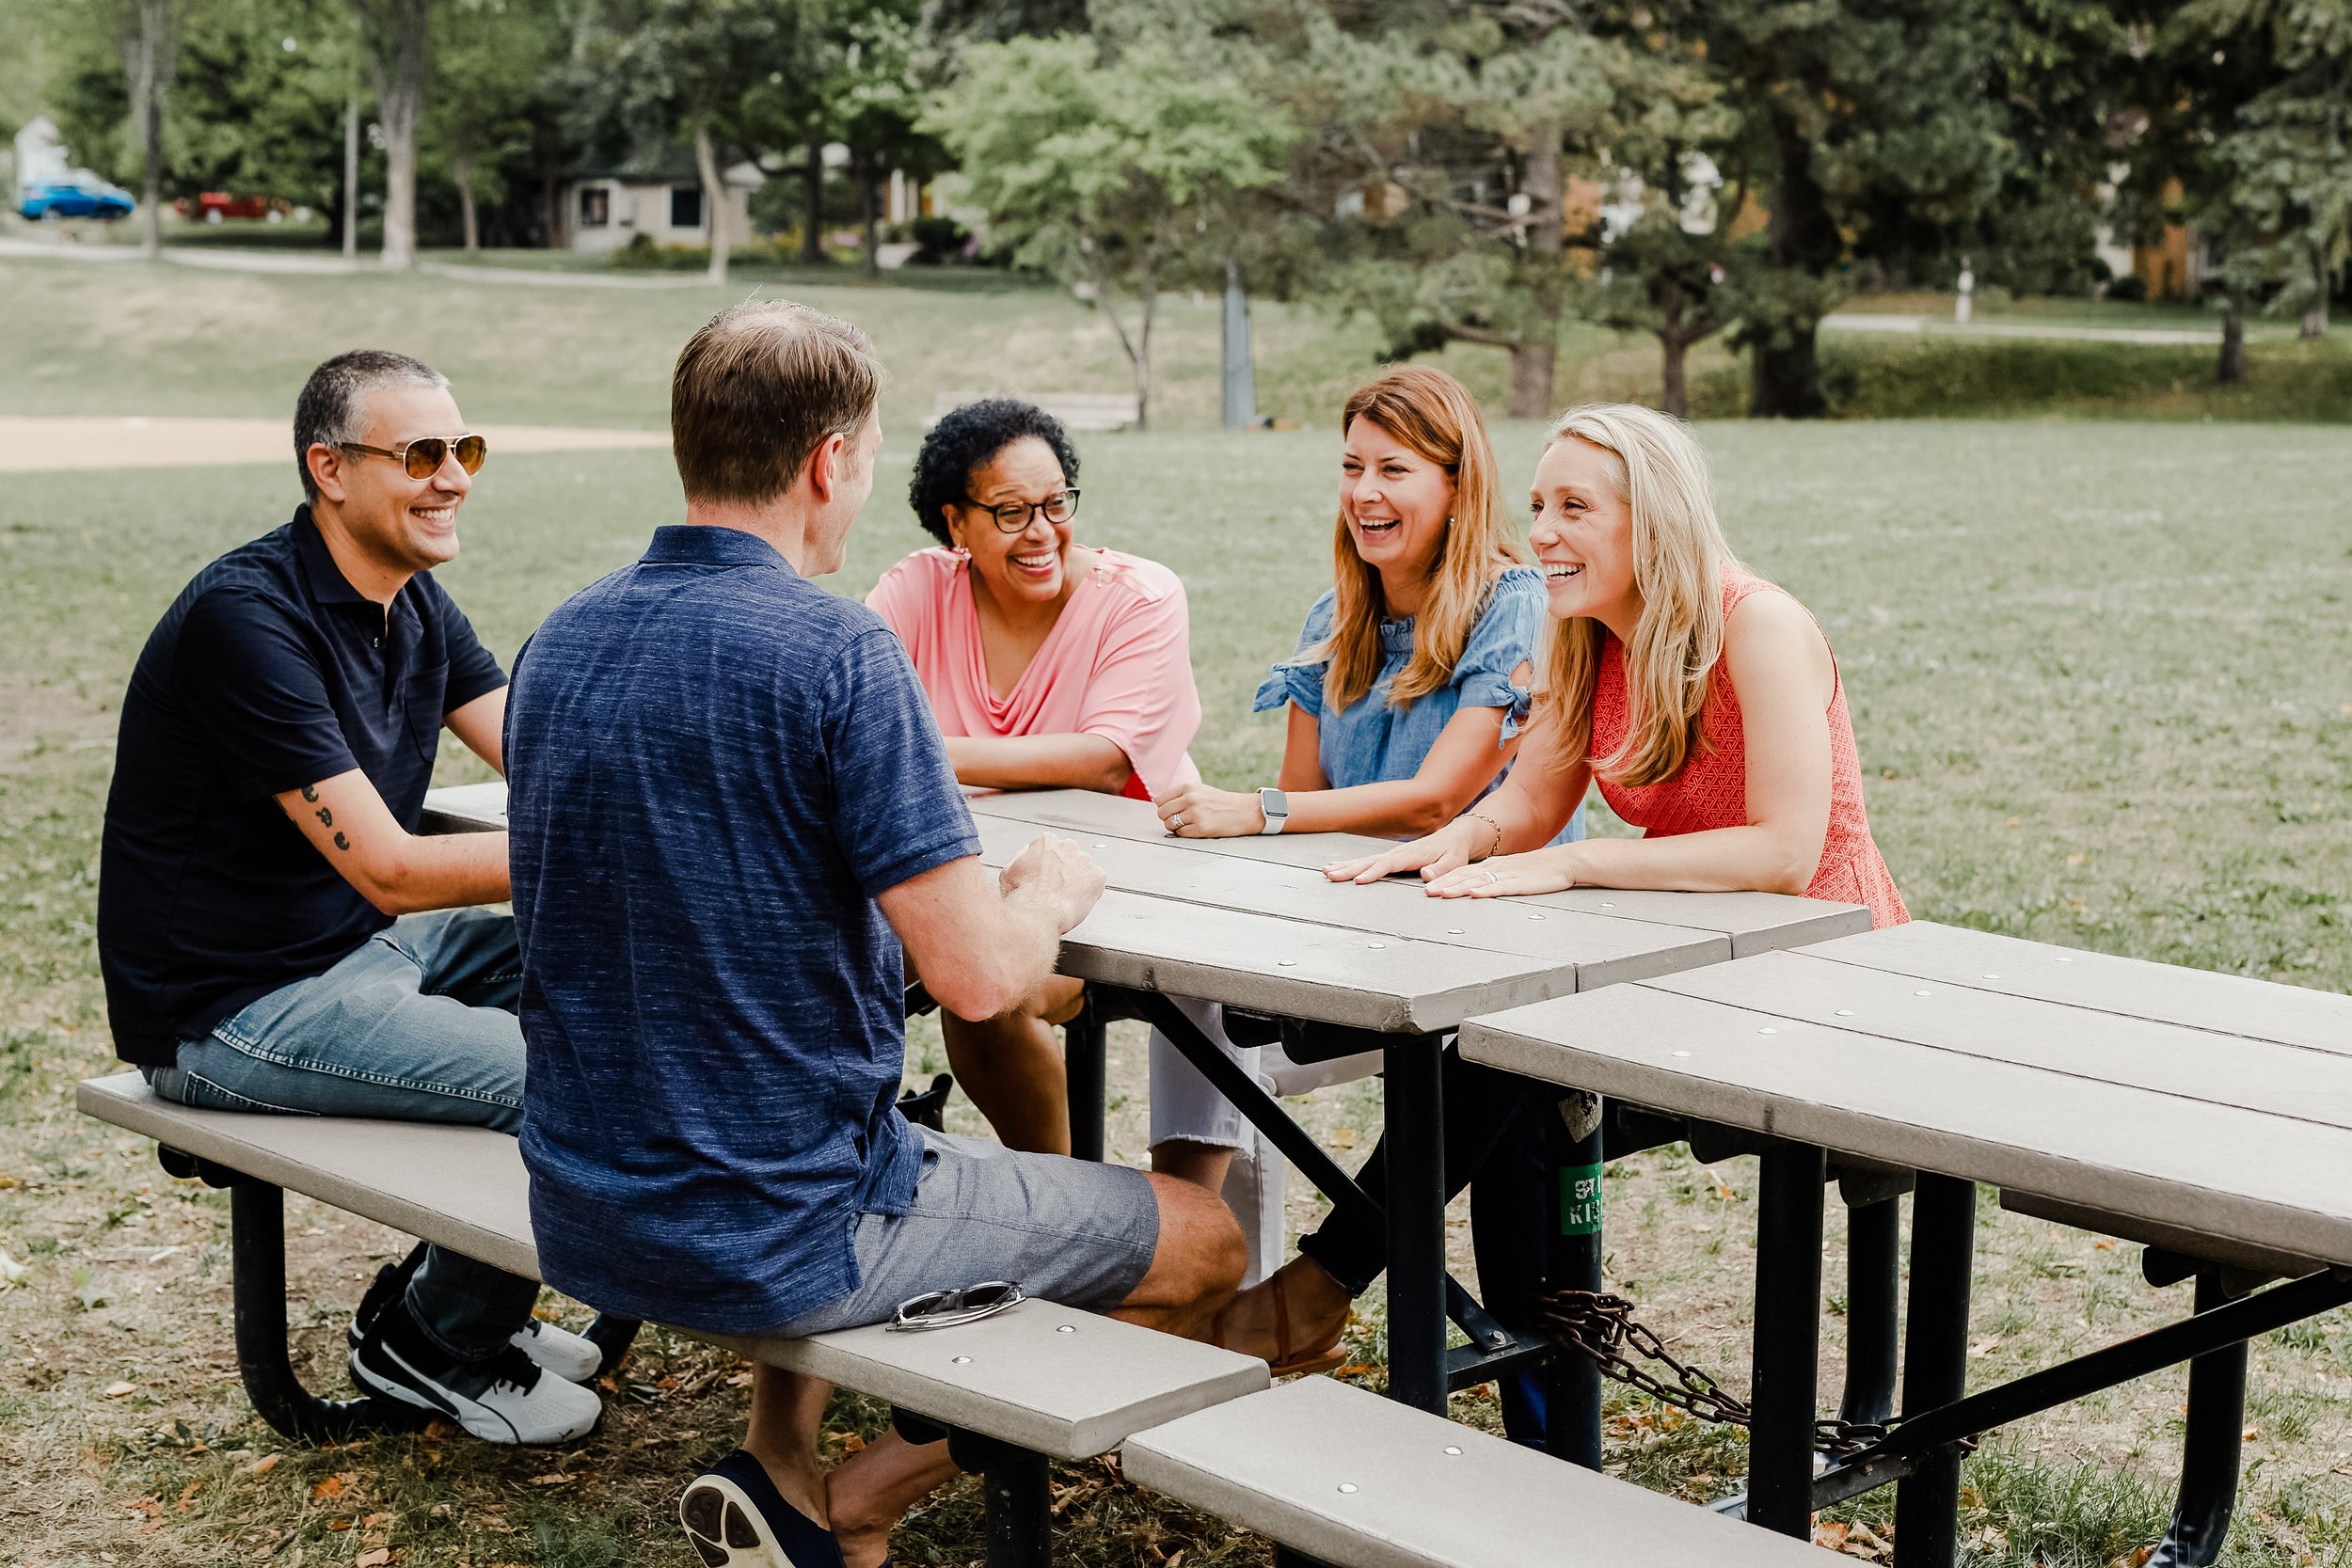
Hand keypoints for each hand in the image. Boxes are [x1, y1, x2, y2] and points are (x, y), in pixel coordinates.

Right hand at [999, 832, 1107, 932]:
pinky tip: (1075, 900)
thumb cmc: (1022, 896)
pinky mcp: (1097, 876)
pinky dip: (1089, 891)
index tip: (1045, 876)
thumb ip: (1021, 856)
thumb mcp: (1009, 870)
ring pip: (1083, 868)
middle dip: (1064, 869)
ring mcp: (1084, 860)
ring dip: (1077, 880)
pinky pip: (1095, 882)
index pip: (1051, 847)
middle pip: (1069, 855)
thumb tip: (1027, 852)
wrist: (1037, 913)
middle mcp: (1067, 845)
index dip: (1047, 864)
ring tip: (1064, 897)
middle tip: (1055, 887)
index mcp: (1046, 841)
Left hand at [1155, 783, 1265, 837]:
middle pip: (1162, 813)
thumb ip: (1180, 795)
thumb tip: (1158, 804)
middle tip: (1180, 820)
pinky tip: (1196, 829)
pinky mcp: (1202, 828)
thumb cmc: (1220, 802)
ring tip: (1189, 824)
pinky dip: (1185, 834)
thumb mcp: (1200, 790)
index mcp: (1188, 787)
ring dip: (1176, 827)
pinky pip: (1181, 834)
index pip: (1160, 800)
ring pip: (1169, 824)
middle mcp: (1190, 798)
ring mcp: (1196, 814)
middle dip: (1168, 818)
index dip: (1165, 807)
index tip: (1174, 811)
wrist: (1244, 811)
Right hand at [1322, 818, 1481, 883]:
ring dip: (1345, 866)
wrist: (1455, 837)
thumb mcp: (1455, 861)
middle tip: (1330, 876)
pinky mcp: (1390, 857)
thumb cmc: (1455, 851)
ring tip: (1326, 872)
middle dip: (1349, 869)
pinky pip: (1367, 861)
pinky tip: (1337, 867)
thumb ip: (1442, 869)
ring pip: (1365, 860)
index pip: (1389, 864)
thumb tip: (1426, 876)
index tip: (1359, 881)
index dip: (1374, 872)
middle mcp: (1398, 852)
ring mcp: (1392, 854)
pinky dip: (1351, 864)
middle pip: (1370, 861)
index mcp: (1412, 854)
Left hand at [1422, 847, 1580, 898]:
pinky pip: (1502, 887)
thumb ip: (1494, 879)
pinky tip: (1475, 894)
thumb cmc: (1540, 870)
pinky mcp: (1522, 883)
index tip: (1427, 886)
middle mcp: (1497, 868)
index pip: (1463, 872)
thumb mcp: (1512, 872)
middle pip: (1465, 876)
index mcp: (1493, 865)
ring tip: (1442, 893)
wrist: (1565, 861)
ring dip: (1459, 888)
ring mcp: (1509, 875)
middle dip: (1444, 884)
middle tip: (1426, 892)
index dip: (1444, 879)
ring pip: (1479, 881)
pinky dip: (1486, 891)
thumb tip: (1476, 890)